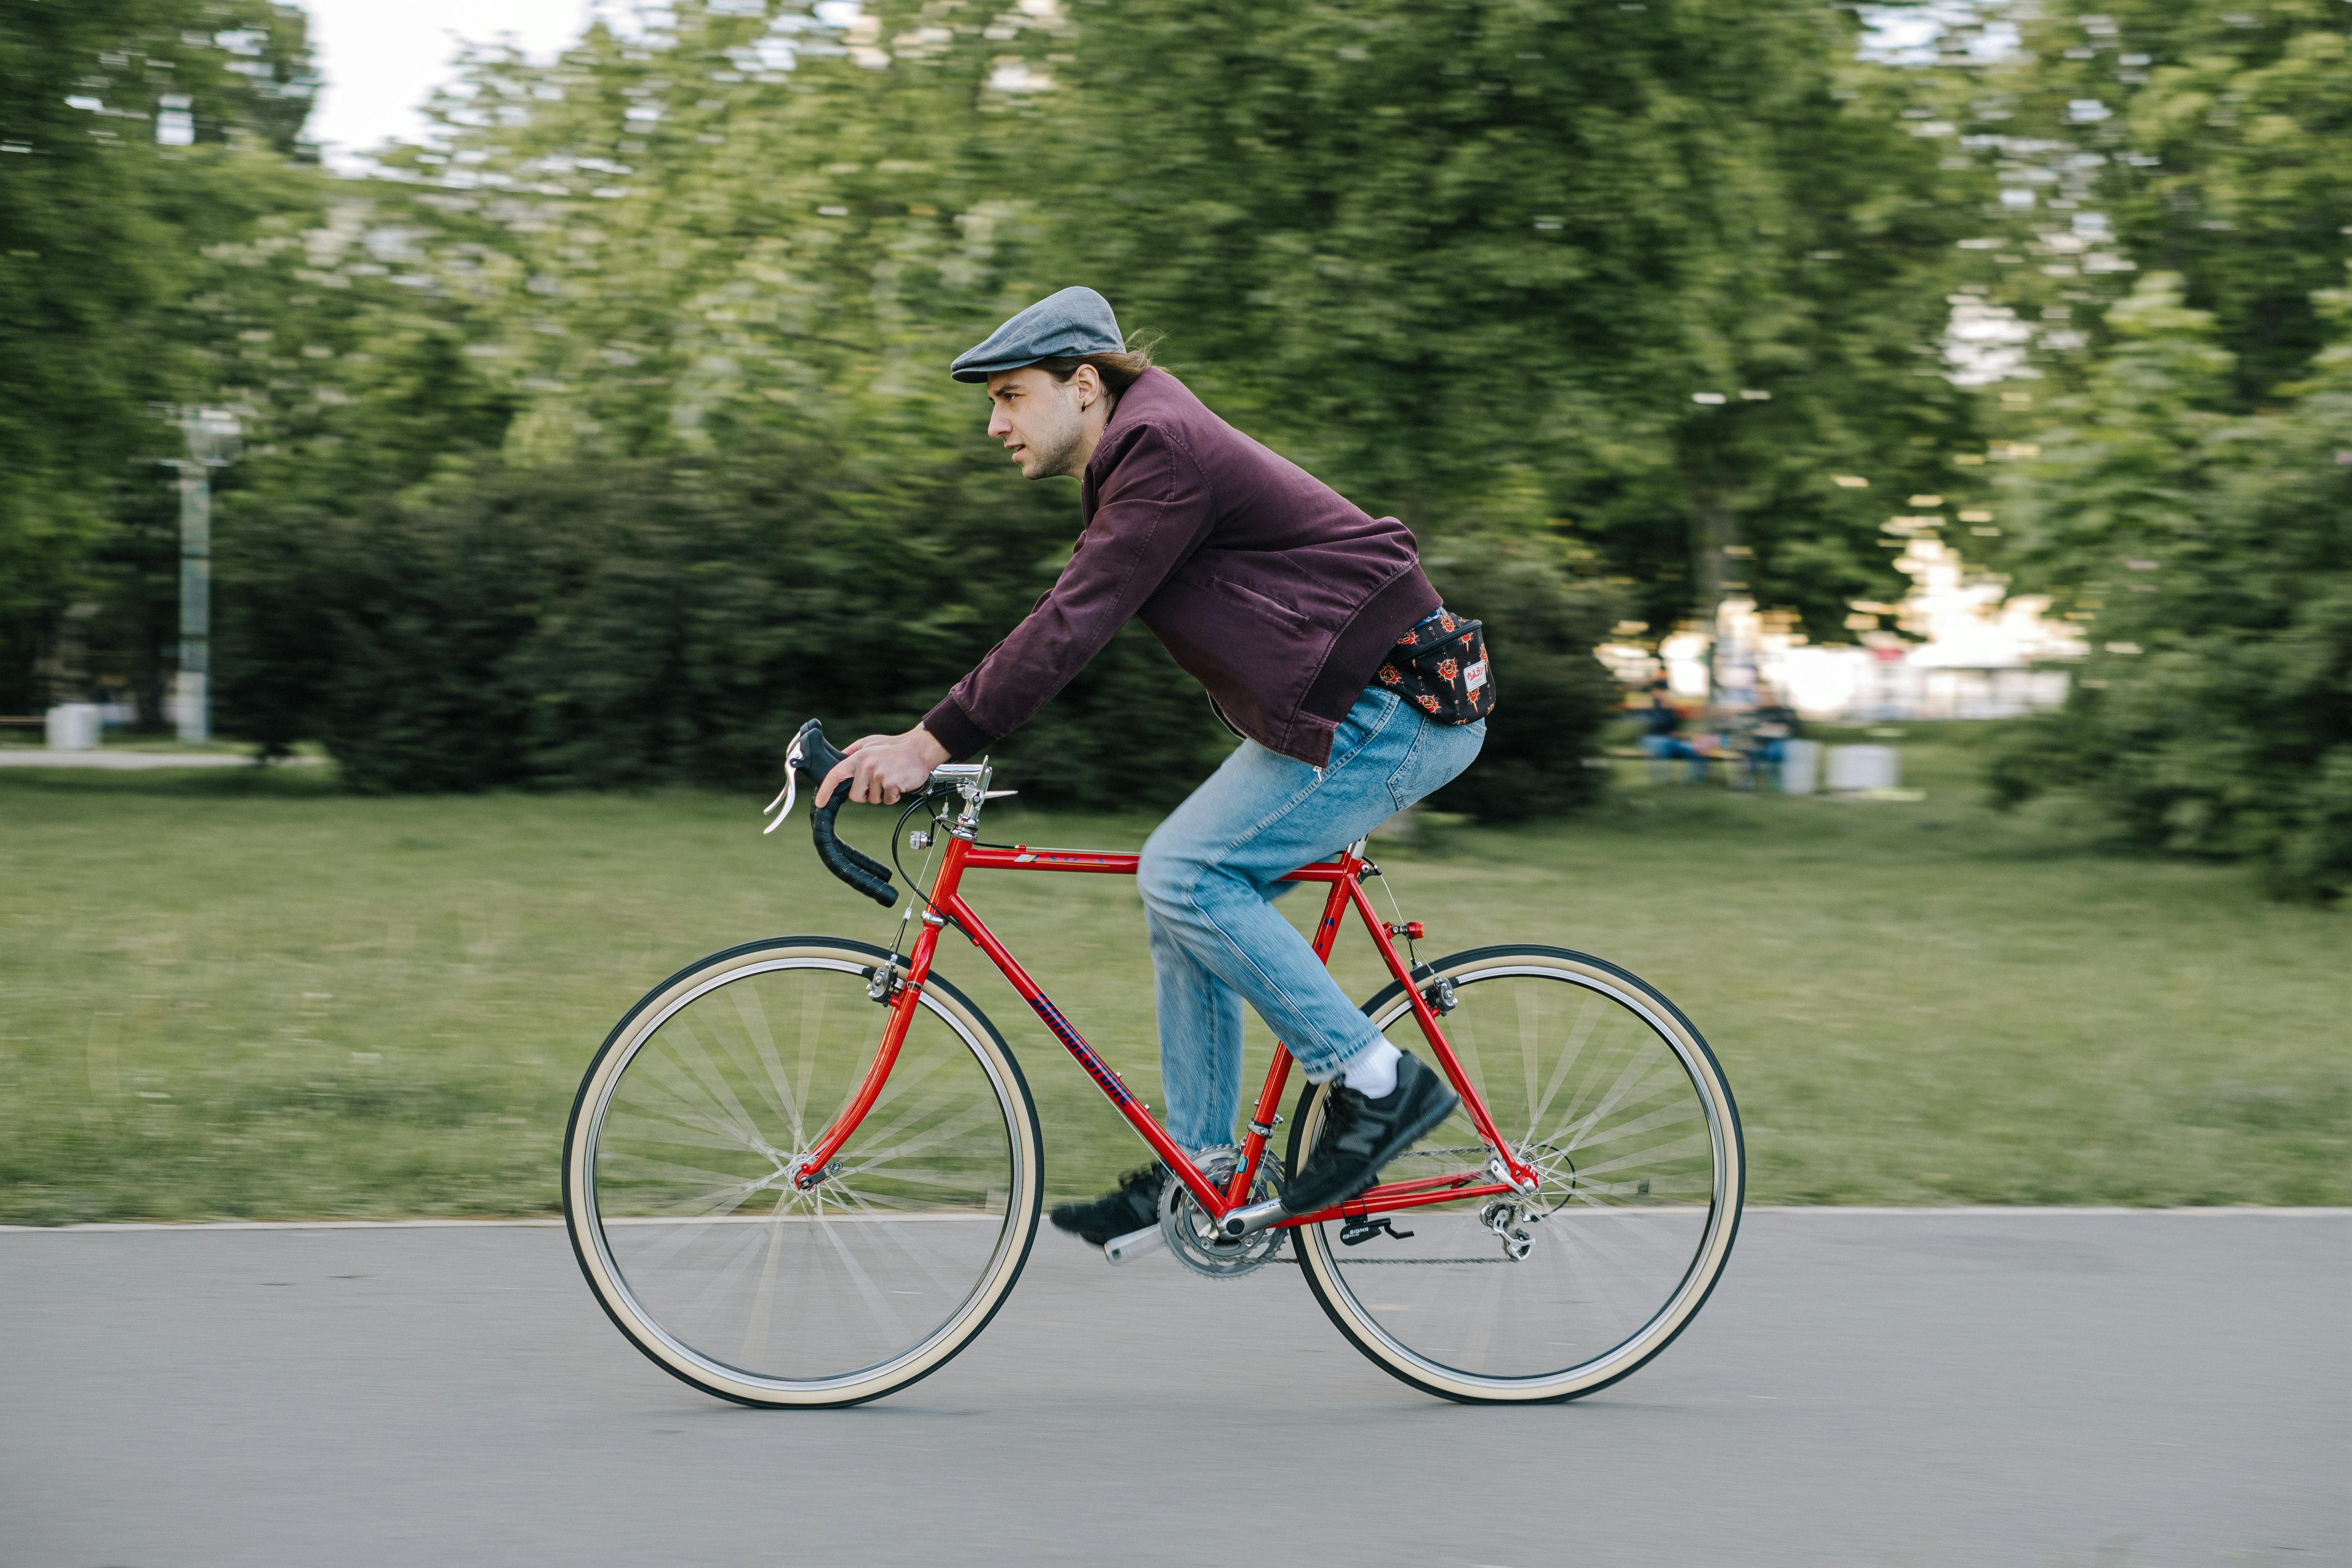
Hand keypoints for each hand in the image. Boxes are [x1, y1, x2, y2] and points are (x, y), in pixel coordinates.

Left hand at [819, 727, 949, 806]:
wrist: (919, 751)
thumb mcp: (870, 744)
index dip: (825, 791)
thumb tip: (839, 762)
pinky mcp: (891, 784)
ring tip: (890, 780)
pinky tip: (898, 784)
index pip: (835, 775)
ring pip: (873, 800)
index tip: (820, 803)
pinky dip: (893, 796)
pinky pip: (887, 801)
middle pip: (855, 796)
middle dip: (865, 795)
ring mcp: (879, 775)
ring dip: (882, 795)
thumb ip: (853, 753)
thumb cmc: (895, 749)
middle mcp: (866, 766)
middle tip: (877, 784)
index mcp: (858, 757)